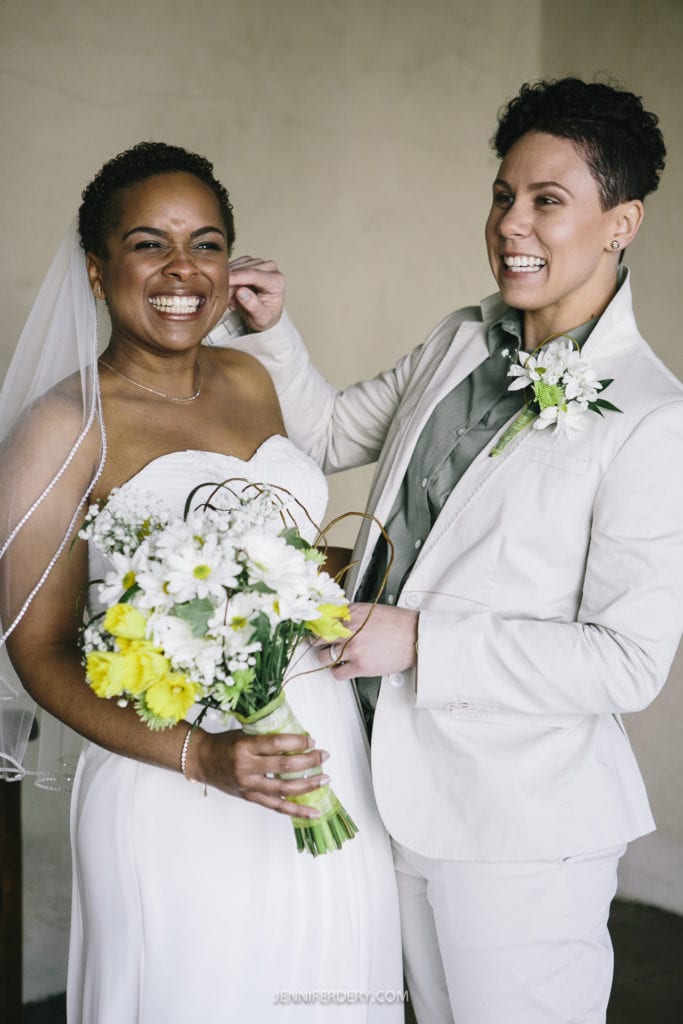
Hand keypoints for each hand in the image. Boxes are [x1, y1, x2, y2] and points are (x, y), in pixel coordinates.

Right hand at [193, 728, 329, 817]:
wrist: (202, 760)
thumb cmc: (225, 744)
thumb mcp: (244, 734)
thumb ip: (267, 738)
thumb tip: (299, 741)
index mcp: (244, 746)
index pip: (276, 744)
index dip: (297, 743)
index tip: (311, 741)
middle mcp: (246, 768)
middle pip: (283, 767)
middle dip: (308, 761)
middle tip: (324, 756)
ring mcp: (248, 786)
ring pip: (284, 789)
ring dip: (308, 785)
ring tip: (325, 779)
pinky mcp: (250, 798)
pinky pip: (277, 806)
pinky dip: (297, 810)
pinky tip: (313, 812)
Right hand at [228, 256, 285, 331]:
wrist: (263, 315)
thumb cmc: (265, 316)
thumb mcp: (260, 318)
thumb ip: (252, 306)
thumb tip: (241, 292)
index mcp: (277, 281)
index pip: (254, 275)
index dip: (237, 278)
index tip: (223, 282)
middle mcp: (271, 268)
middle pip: (244, 270)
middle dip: (231, 284)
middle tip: (227, 300)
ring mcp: (259, 263)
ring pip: (237, 267)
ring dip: (230, 283)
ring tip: (233, 299)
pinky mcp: (249, 261)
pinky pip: (233, 266)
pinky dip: (229, 278)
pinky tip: (233, 291)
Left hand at [318, 603, 418, 679]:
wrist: (416, 636)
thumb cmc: (398, 623)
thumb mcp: (371, 610)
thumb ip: (351, 614)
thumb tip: (335, 618)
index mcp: (351, 613)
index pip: (322, 617)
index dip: (317, 624)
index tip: (316, 629)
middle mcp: (349, 629)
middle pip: (317, 636)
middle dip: (316, 641)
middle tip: (319, 643)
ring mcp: (354, 648)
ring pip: (323, 656)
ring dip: (325, 657)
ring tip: (332, 657)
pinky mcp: (360, 665)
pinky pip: (337, 673)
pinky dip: (337, 672)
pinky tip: (343, 668)